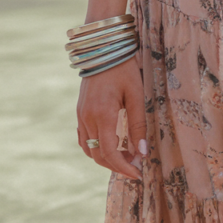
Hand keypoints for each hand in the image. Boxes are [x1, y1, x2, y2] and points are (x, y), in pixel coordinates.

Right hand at [76, 56, 146, 180]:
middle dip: (117, 165)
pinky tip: (111, 144)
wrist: (103, 48)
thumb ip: (138, 124)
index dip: (123, 167)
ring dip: (106, 158)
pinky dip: (96, 147)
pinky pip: (84, 138)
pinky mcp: (80, 111)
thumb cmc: (123, 68)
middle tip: (136, 166)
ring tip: (126, 156)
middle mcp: (87, 118)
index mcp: (102, 114)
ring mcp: (81, 115)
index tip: (138, 174)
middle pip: (98, 155)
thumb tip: (142, 153)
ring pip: (89, 149)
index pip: (109, 153)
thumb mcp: (136, 94)